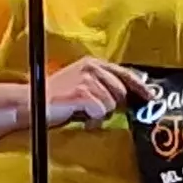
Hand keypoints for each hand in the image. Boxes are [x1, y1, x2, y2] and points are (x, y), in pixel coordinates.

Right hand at [36, 57, 150, 127]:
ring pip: (111, 104)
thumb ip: (104, 86)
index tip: (151, 97)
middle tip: (93, 109)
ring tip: (82, 112)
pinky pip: (101, 112)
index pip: (125, 73)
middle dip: (112, 105)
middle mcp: (92, 67)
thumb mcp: (83, 85)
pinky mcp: (82, 92)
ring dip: (99, 114)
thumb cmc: (57, 99)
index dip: (140, 87)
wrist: (32, 103)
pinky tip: (79, 116)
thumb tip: (129, 97)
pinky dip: (92, 119)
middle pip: (121, 92)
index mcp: (93, 63)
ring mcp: (87, 79)